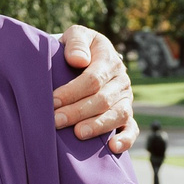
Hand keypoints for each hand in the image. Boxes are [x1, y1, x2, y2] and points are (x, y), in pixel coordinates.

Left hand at [56, 26, 136, 153]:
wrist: (87, 58)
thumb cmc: (77, 49)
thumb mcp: (76, 35)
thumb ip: (76, 42)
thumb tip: (78, 60)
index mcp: (108, 59)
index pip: (93, 78)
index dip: (73, 91)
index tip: (52, 101)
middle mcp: (120, 80)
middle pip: (103, 99)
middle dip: (78, 111)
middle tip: (56, 121)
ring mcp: (125, 99)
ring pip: (117, 114)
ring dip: (98, 125)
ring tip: (79, 134)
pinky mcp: (126, 115)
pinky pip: (131, 128)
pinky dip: (126, 139)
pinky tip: (113, 148)